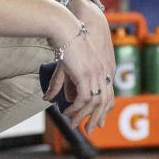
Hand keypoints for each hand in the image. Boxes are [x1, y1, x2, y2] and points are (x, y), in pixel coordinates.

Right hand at [44, 19, 113, 134]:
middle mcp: (102, 72)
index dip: (105, 109)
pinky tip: (68, 112)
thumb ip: (60, 85)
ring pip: (94, 103)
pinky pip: (84, 98)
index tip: (99, 122)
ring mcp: (95, 73)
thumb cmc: (64, 43)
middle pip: (105, 101)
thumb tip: (49, 99)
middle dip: (97, 118)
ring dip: (83, 116)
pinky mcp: (85, 75)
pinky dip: (76, 108)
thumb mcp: (64, 67)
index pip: (109, 93)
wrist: (64, 27)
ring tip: (73, 123)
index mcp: (102, 68)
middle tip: (90, 131)